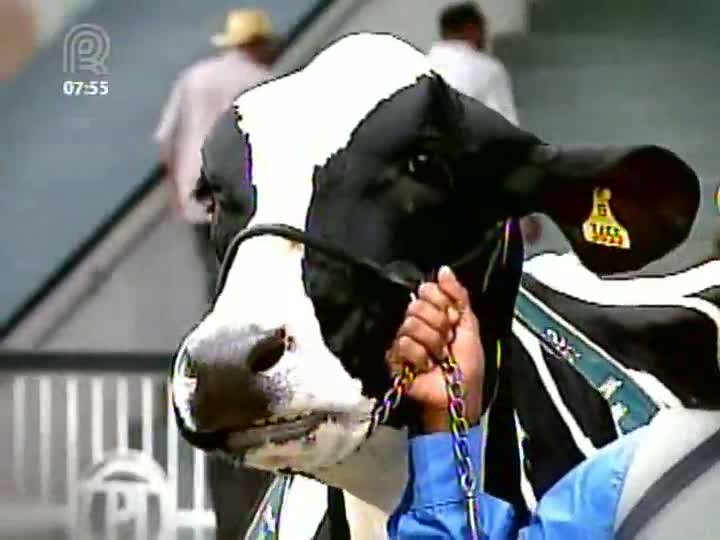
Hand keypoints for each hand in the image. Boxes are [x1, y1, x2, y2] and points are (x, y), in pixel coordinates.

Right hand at [386, 266, 484, 432]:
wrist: (459, 395)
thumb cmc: (467, 365)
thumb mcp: (469, 324)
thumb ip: (458, 294)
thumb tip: (443, 269)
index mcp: (433, 312)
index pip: (427, 289)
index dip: (442, 303)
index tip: (453, 320)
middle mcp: (415, 322)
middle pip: (417, 305)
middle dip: (438, 325)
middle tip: (446, 342)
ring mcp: (403, 340)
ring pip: (410, 323)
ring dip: (432, 343)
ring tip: (438, 357)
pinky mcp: (393, 359)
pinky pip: (403, 344)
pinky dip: (420, 357)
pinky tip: (425, 367)